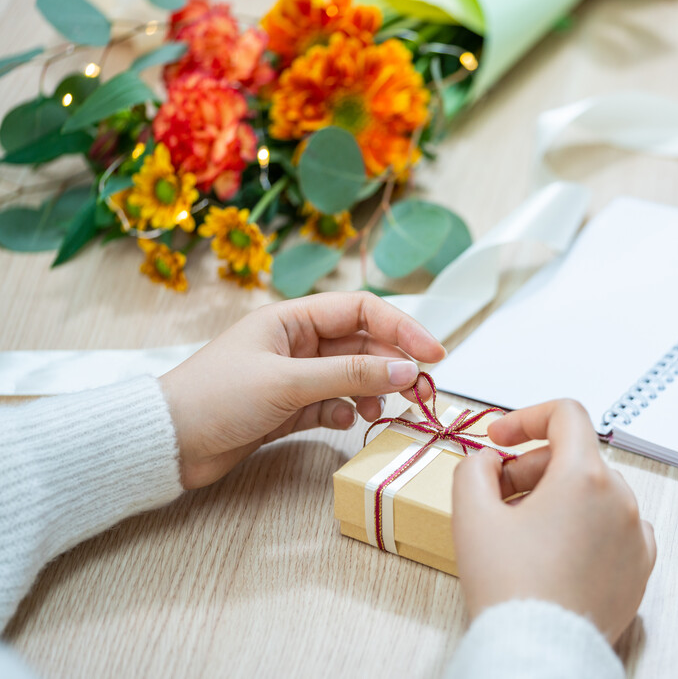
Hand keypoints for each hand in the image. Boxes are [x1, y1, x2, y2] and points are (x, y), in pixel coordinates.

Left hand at [160, 291, 444, 489]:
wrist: (165, 444)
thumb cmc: (216, 398)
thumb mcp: (288, 382)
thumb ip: (349, 376)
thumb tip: (407, 371)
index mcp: (292, 319)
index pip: (362, 311)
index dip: (402, 328)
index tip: (433, 355)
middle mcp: (296, 343)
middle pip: (362, 345)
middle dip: (393, 366)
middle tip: (421, 392)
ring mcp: (293, 377)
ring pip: (350, 377)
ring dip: (373, 391)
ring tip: (385, 411)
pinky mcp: (287, 409)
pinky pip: (332, 403)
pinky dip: (346, 411)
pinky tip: (346, 422)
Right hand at [452, 399, 655, 643]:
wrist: (539, 651)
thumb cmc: (510, 588)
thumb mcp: (471, 514)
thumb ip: (474, 467)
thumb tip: (490, 461)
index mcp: (584, 476)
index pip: (566, 415)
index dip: (526, 418)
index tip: (501, 439)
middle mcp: (620, 499)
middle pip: (576, 456)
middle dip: (532, 468)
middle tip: (498, 496)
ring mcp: (636, 534)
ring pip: (595, 492)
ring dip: (559, 497)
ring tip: (525, 531)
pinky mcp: (640, 566)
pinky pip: (615, 527)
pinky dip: (586, 526)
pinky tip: (557, 551)